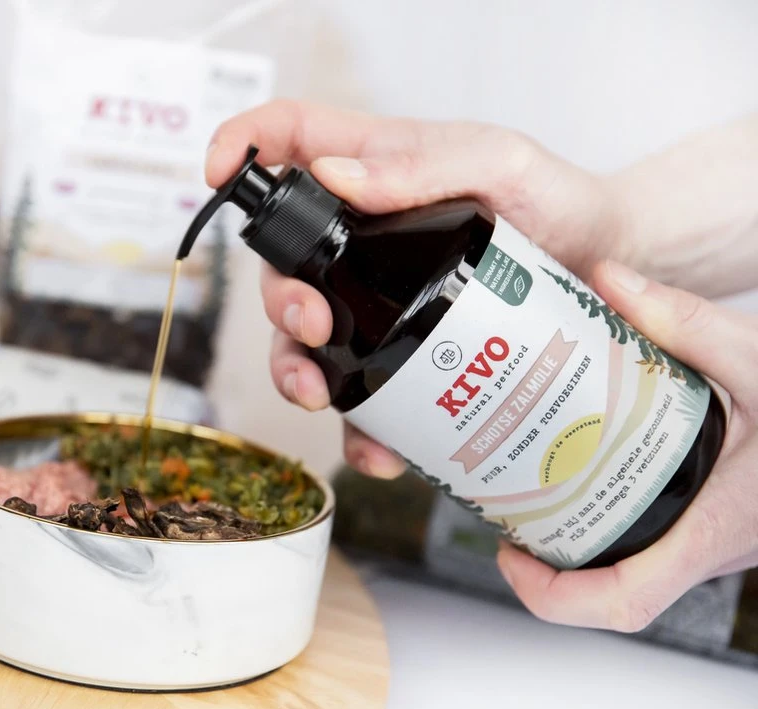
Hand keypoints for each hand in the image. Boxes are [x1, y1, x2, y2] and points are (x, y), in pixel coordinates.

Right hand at [205, 99, 630, 477]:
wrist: (613, 271)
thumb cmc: (560, 201)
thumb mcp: (500, 162)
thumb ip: (420, 162)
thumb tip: (336, 174)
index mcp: (371, 171)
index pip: (285, 140)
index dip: (238, 148)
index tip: (215, 177)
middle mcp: (360, 240)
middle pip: (281, 264)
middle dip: (278, 303)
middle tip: (313, 326)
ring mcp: (377, 302)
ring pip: (301, 340)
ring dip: (294, 372)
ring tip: (319, 396)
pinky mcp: (404, 358)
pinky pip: (360, 401)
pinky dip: (358, 431)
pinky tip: (379, 448)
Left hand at [496, 260, 754, 630]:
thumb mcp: (756, 355)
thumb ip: (684, 319)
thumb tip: (606, 279)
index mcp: (716, 527)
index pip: (626, 600)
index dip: (554, 596)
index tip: (509, 556)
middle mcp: (712, 549)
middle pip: (612, 597)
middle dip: (548, 573)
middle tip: (505, 522)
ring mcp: (713, 546)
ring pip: (631, 575)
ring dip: (574, 554)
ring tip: (527, 502)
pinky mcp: (713, 529)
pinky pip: (650, 549)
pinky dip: (606, 531)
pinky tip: (580, 482)